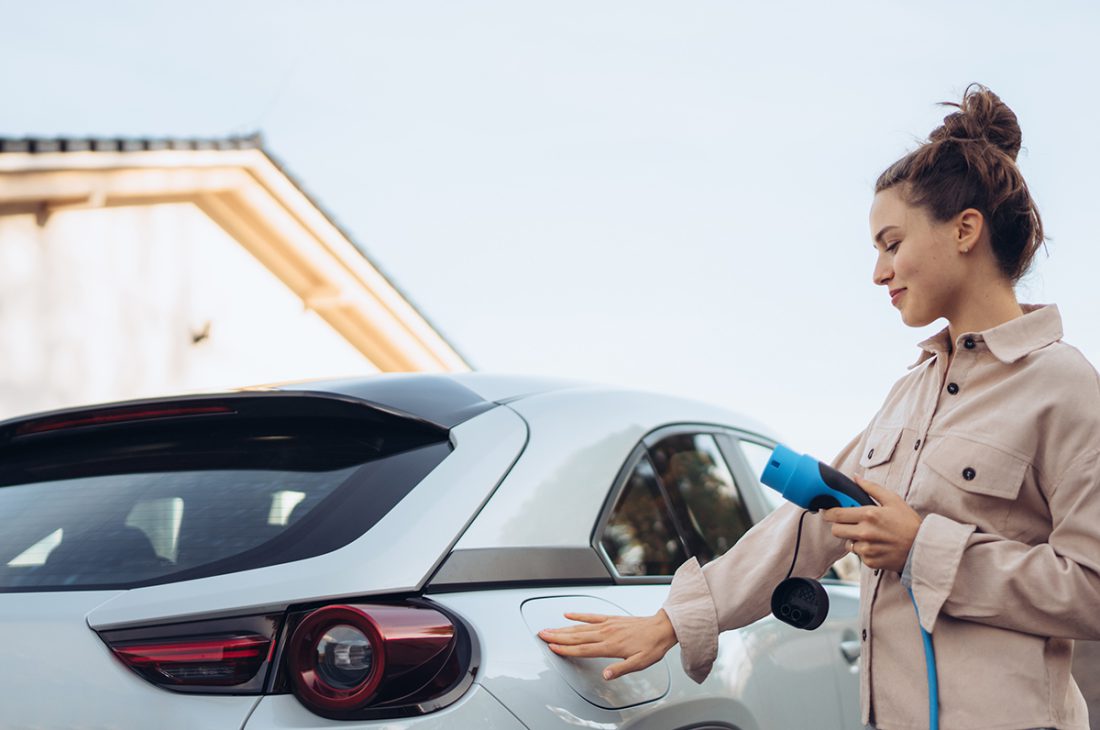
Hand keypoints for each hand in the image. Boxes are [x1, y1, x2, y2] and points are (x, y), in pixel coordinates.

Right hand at [537, 610, 677, 679]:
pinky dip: (578, 615)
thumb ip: (620, 669)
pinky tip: (568, 614)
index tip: (552, 648)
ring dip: (563, 628)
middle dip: (557, 637)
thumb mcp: (639, 664)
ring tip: (549, 628)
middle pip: (576, 636)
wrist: (662, 628)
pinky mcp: (611, 619)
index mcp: (610, 646)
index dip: (566, 650)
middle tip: (542, 635)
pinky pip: (591, 616)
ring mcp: (607, 624)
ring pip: (580, 627)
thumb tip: (606, 675)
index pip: (583, 649)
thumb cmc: (651, 647)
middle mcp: (606, 633)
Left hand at [821, 475, 922, 572]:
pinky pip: (859, 555)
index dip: (829, 513)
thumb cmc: (909, 523)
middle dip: (839, 526)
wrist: (923, 548)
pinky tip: (876, 545)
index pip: (836, 514)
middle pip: (835, 530)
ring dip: (853, 539)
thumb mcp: (893, 500)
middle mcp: (865, 533)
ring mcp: (867, 549)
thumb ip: (872, 488)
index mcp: (869, 515)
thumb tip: (856, 477)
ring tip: (868, 535)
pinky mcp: (870, 562)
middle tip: (847, 523)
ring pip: (847, 543)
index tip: (828, 512)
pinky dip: (864, 550)